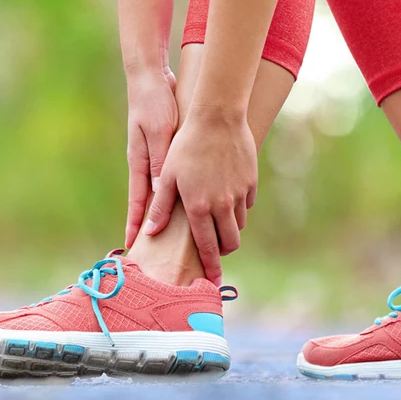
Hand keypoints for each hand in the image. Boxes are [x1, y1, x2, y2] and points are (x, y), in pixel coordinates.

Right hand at [124, 66, 178, 248]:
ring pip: (162, 193)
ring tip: (173, 235)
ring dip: (165, 213)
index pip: (138, 201)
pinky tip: (187, 200)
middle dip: (149, 226)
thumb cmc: (153, 102)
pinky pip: (171, 177)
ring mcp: (154, 158)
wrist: (151, 79)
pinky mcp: (165, 150)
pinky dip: (176, 192)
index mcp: (141, 162)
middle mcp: (146, 164)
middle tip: (153, 249)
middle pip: (149, 203)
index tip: (132, 246)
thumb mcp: (159, 132)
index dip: (135, 224)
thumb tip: (160, 190)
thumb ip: (161, 160)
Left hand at [144, 105, 256, 284]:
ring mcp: (239, 194)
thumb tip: (150, 232)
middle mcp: (222, 205)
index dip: (211, 267)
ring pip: (239, 225)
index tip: (214, 282)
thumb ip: (161, 207)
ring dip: (229, 228)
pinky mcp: (250, 182)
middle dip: (222, 251)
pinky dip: (238, 207)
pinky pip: (246, 204)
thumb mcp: (167, 176)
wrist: (216, 117)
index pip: (207, 248)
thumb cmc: (185, 145)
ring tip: (216, 220)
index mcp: (199, 207)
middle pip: (230, 243)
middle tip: (213, 249)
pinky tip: (226, 196)